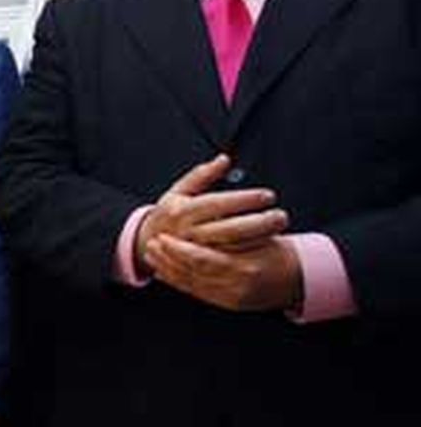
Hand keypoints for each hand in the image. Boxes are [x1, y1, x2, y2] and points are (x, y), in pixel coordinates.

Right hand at [136, 154, 288, 271]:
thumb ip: (201, 175)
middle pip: (228, 229)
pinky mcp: (200, 267)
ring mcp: (195, 253)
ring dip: (257, 240)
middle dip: (258, 223)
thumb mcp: (177, 191)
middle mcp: (188, 233)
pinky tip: (265, 247)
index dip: (244, 199)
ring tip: (278, 229)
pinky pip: (227, 264)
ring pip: (230, 248)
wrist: (146, 244)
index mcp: (182, 211)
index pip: (217, 203)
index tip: (267, 195)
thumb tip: (224, 160)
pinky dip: (247, 256)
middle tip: (281, 216)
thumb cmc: (168, 215)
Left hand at [144, 233, 303, 312]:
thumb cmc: (278, 250)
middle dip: (169, 260)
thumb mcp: (260, 234)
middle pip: (193, 273)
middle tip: (151, 244)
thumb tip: (205, 216)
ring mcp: (233, 297)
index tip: (163, 237)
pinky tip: (165, 272)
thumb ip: (232, 230)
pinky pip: (198, 293)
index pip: (203, 259)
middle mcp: (237, 286)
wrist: (300, 278)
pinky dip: (180, 282)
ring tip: (152, 256)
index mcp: (245, 266)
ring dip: (169, 270)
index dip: (179, 250)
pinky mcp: (230, 304)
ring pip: (193, 284)